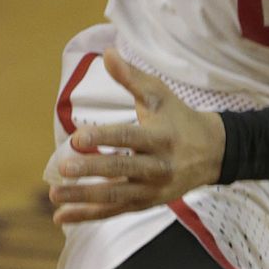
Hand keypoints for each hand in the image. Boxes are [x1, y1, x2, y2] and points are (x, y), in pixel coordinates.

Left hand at [47, 49, 224, 225]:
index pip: (129, 138)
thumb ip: (131, 77)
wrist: (213, 153)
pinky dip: (88, 215)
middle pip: (122, 170)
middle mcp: (159, 167)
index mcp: (161, 137)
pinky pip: (115, 211)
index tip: (76, 138)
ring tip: (55, 194)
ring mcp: (152, 189)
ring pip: (116, 196)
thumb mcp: (159, 95)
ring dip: (84, 197)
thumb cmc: (179, 119)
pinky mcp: (146, 203)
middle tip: (64, 167)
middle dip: (92, 169)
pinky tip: (62, 216)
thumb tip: (107, 52)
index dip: (103, 137)